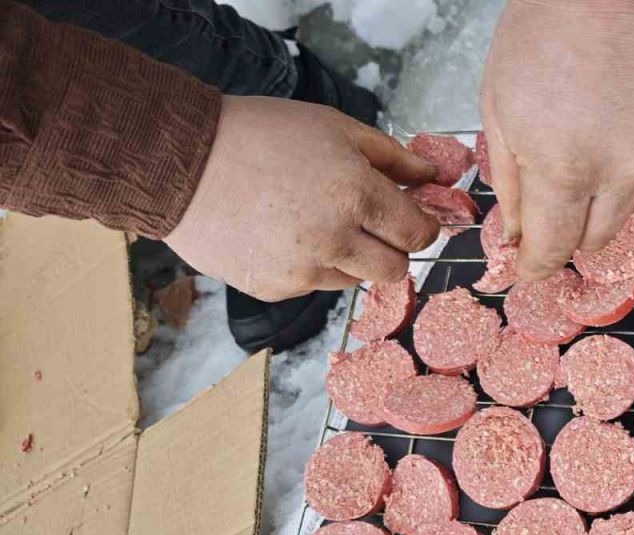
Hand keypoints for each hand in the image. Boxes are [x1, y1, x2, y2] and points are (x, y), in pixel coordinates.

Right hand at [164, 96, 439, 300]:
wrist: (180, 161)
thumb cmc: (259, 134)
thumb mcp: (334, 127)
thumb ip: (392, 156)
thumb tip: (432, 174)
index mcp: (357, 196)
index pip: (418, 234)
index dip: (420, 226)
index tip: (412, 218)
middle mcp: (335, 240)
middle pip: (395, 270)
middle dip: (391, 249)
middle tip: (371, 226)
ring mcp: (303, 270)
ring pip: (354, 279)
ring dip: (349, 257)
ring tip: (313, 221)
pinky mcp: (274, 288)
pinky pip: (312, 285)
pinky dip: (309, 265)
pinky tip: (282, 233)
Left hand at [480, 0, 633, 279]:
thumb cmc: (547, 31)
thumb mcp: (499, 108)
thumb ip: (511, 184)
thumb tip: (517, 236)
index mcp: (565, 168)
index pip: (553, 250)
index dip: (536, 265)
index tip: (529, 266)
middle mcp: (621, 172)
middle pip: (595, 241)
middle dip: (568, 231)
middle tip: (554, 200)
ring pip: (628, 212)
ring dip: (604, 197)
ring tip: (588, 143)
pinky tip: (619, 127)